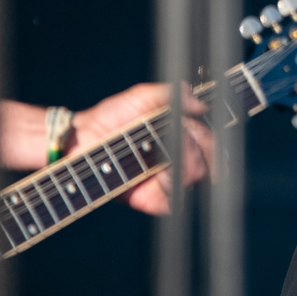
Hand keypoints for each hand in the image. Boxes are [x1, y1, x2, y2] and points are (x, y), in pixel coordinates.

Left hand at [71, 82, 217, 215]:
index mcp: (181, 136)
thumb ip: (173, 94)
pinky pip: (174, 201)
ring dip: (183, 163)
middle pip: (208, 161)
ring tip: (163, 155)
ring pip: (194, 177)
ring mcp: (166, 180)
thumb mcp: (143, 96)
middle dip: (198, 149)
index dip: (211, 140)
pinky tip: (160, 174)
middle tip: (180, 140)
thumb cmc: (112, 116)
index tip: (203, 134)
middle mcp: (178, 159)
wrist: (85, 139)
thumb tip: (201, 105)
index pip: (210, 142)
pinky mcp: (153, 199)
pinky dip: (172, 186)